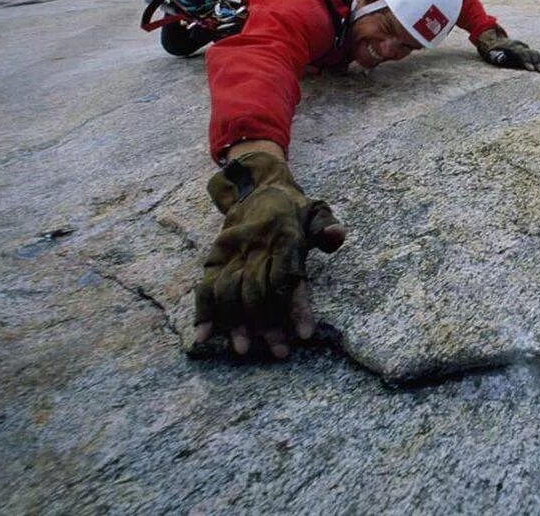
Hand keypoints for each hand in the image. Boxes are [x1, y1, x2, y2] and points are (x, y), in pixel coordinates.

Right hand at [191, 152, 344, 358]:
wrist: (256, 187)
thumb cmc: (294, 209)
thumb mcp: (317, 211)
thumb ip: (327, 227)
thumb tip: (336, 237)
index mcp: (284, 237)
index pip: (289, 276)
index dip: (296, 306)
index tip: (304, 335)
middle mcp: (256, 246)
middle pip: (258, 290)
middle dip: (267, 324)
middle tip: (278, 353)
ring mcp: (232, 252)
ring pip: (229, 291)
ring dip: (235, 322)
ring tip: (244, 350)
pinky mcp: (215, 256)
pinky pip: (205, 284)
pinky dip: (203, 310)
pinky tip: (203, 336)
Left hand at [476, 27, 539, 72]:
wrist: (493, 40)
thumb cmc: (491, 50)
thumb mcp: (491, 52)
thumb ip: (496, 55)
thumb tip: (499, 59)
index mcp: (510, 47)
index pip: (520, 54)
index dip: (526, 61)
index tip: (530, 69)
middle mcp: (518, 46)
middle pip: (530, 53)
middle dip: (536, 62)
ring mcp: (522, 47)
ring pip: (533, 53)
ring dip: (539, 62)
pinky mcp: (524, 50)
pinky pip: (534, 54)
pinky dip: (539, 60)